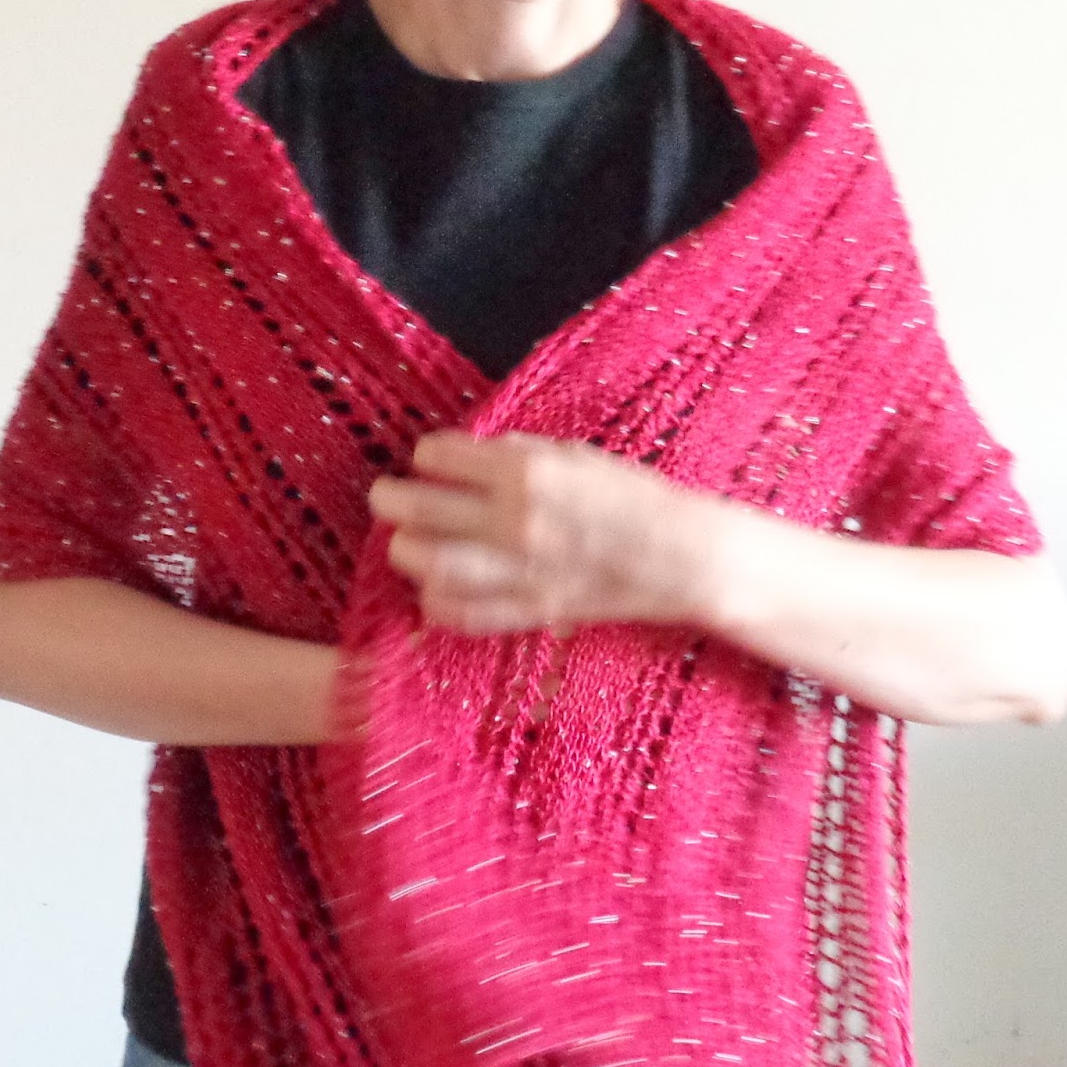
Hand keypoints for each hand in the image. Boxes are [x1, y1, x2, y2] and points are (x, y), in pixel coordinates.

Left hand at [366, 428, 720, 635]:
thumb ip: (520, 452)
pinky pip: (466, 614)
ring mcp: (520, 570)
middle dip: (392, 500)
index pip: (443, 456)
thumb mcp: (577, 454)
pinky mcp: (530, 609)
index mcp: (528, 471)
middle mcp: (515, 520)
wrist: (681, 556)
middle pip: (422, 510)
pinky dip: (438, 604)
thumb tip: (472, 453)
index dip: (427, 455)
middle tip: (384, 498)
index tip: (426, 459)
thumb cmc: (635, 497)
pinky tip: (431, 592)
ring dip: (408, 553)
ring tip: (404, 545)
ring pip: (432, 566)